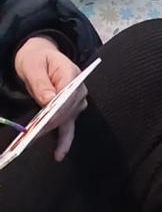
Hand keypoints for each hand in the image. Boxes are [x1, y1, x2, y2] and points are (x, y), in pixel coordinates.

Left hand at [12, 37, 83, 159]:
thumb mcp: (32, 65)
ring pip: (66, 121)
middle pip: (67, 111)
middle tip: (31, 134)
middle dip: (49, 123)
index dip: (56, 110)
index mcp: (72, 74)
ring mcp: (77, 102)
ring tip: (33, 141)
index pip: (67, 96)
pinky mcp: (71, 111)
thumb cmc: (36, 59)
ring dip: (51, 132)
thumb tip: (48, 100)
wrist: (39, 57)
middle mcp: (79, 90)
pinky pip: (68, 127)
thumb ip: (41, 82)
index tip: (44, 121)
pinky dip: (64, 141)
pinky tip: (58, 154)